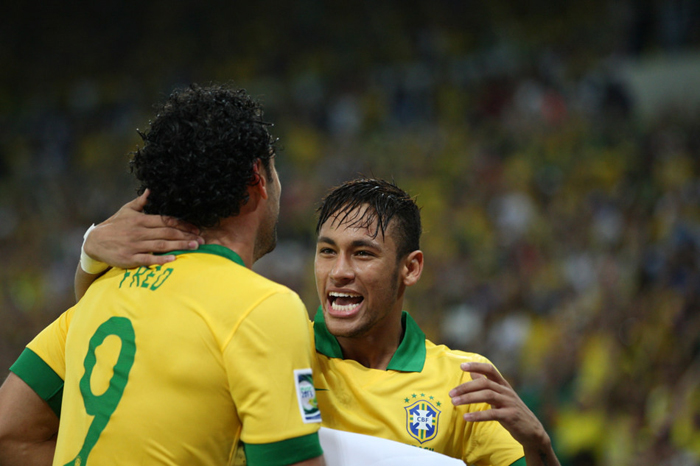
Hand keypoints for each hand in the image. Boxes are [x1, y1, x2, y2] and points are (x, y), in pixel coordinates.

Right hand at [84, 190, 203, 268]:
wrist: (94, 242)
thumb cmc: (114, 225)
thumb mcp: (126, 210)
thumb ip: (141, 202)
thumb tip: (151, 189)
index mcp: (141, 220)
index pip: (166, 220)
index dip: (183, 224)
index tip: (196, 228)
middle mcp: (140, 232)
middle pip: (167, 233)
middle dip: (186, 236)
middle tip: (202, 239)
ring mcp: (135, 245)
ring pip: (161, 245)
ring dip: (179, 246)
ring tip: (194, 247)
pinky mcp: (130, 258)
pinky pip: (148, 258)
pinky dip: (161, 259)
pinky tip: (173, 259)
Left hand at [449, 362, 550, 451]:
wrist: (532, 431)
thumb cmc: (511, 412)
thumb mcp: (500, 396)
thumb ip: (487, 384)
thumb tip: (472, 372)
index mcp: (503, 385)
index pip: (490, 370)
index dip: (476, 366)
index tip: (461, 366)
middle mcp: (506, 391)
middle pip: (484, 383)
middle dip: (465, 387)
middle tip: (451, 394)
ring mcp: (509, 403)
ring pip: (487, 395)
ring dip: (468, 398)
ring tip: (454, 402)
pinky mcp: (510, 416)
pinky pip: (492, 414)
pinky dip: (478, 415)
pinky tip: (466, 417)